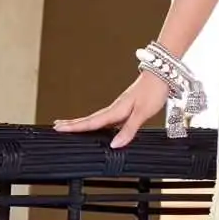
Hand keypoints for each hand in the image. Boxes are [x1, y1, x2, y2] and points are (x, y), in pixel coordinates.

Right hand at [52, 70, 169, 148]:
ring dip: (82, 122)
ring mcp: (119, 107)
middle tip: (56, 128)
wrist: (162, 74)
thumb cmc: (153, 91)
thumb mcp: (142, 113)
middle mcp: (115, 108)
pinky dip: (96, 122)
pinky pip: (106, 117)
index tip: (59, 129)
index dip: (75, 127)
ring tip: (70, 126)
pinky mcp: (125, 107)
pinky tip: (97, 126)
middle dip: (73, 124)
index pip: (91, 122)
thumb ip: (129, 130)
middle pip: (90, 119)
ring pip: (97, 118)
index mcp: (116, 110)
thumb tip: (114, 144)